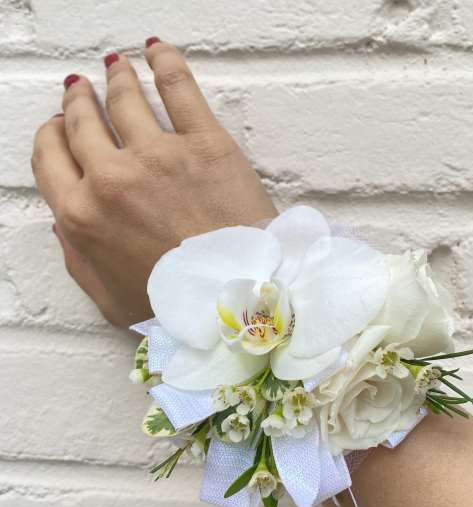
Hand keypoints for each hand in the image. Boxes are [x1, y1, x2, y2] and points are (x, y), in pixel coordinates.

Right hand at [31, 38, 276, 327]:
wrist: (238, 298)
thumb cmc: (178, 306)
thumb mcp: (110, 299)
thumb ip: (79, 260)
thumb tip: (66, 225)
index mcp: (83, 216)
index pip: (51, 159)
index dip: (53, 136)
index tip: (60, 126)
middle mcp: (112, 178)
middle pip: (84, 123)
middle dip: (79, 102)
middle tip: (83, 89)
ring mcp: (159, 155)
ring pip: (125, 99)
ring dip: (115, 78)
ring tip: (115, 66)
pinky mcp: (206, 143)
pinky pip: (178, 86)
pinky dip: (164, 62)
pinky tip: (155, 51)